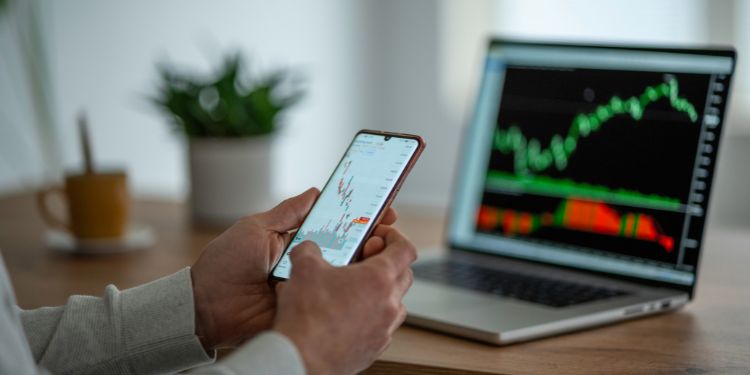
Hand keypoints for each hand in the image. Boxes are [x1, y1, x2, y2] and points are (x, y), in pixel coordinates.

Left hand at [190, 188, 398, 349]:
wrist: (206, 307)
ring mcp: (310, 287)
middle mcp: (308, 264)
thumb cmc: (224, 266)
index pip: (336, 226)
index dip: (360, 218)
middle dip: (371, 238)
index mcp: (297, 242)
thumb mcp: (256, 228)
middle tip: (386, 230)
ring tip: (377, 249)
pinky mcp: (307, 310)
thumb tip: (316, 191)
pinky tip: (362, 278)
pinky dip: (350, 290)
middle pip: (349, 249)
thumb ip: (288, 212)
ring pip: (346, 274)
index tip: (382, 209)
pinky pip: (333, 300)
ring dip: (365, 261)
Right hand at [273, 226, 416, 374]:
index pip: (405, 249)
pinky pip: (383, 326)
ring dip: (382, 292)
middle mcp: (389, 304)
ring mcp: (385, 329)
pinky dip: (372, 317)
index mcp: (379, 278)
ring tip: (355, 289)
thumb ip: (310, 249)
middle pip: (405, 274)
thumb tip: (309, 248)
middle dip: (388, 262)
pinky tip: (348, 315)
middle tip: (365, 259)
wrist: (302, 359)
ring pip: (396, 303)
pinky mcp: (376, 348)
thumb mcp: (304, 268)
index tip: (380, 235)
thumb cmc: (307, 316)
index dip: (394, 237)